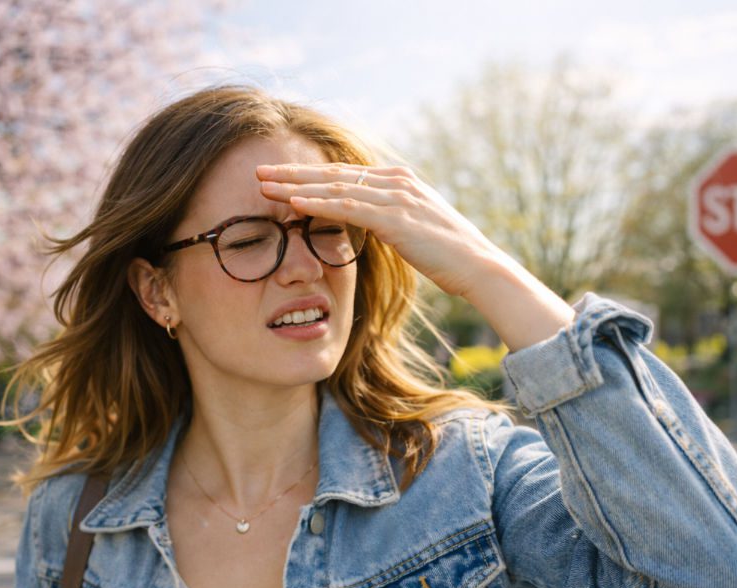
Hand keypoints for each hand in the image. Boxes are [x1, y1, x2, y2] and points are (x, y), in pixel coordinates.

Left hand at [256, 162, 505, 297]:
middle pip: (333, 173)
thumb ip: (390, 219)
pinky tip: (293, 203)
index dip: (308, 174)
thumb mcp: (416, 230)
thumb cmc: (450, 256)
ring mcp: (396, 197)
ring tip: (263, 185)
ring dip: (295, 185)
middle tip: (258, 171)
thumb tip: (369, 224)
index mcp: (399, 181)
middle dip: (292, 172)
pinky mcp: (396, 218)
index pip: (344, 174)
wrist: (479, 267)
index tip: (278, 176)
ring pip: (335, 187)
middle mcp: (396, 182)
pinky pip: (349, 208)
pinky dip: (318, 204)